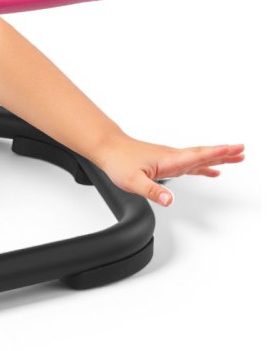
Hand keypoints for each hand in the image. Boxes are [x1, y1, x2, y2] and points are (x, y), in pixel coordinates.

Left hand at [94, 136, 244, 206]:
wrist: (107, 148)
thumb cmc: (118, 161)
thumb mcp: (133, 181)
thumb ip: (153, 191)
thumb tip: (170, 201)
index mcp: (169, 160)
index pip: (198, 156)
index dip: (218, 153)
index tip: (236, 149)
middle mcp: (172, 157)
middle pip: (203, 154)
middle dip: (224, 153)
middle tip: (243, 151)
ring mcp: (169, 158)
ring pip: (198, 157)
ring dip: (217, 157)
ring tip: (235, 158)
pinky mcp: (164, 161)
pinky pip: (190, 163)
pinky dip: (203, 166)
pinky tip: (211, 170)